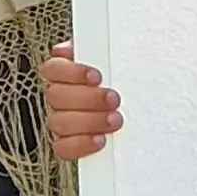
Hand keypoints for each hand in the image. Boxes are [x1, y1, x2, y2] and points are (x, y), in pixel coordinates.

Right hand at [43, 42, 123, 161]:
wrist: (144, 105)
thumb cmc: (127, 79)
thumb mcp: (119, 58)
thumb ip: (101, 48)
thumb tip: (76, 47)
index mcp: (67, 74)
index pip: (53, 69)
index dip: (71, 72)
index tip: (97, 76)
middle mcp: (60, 98)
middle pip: (56, 96)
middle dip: (87, 98)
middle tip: (114, 99)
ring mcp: (63, 121)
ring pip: (58, 122)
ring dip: (88, 121)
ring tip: (114, 120)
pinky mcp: (70, 144)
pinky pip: (62, 148)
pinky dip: (79, 144)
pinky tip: (101, 140)